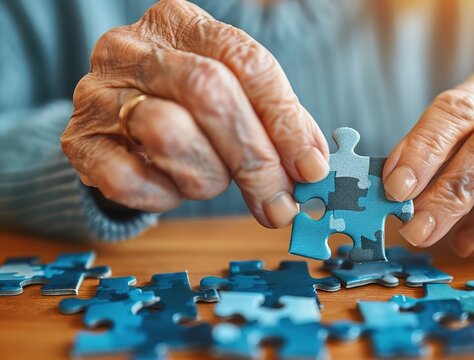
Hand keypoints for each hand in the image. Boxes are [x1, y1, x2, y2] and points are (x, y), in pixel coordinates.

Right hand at [61, 0, 328, 227]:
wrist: (119, 121)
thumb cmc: (191, 110)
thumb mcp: (239, 99)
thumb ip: (279, 124)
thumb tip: (316, 169)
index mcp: (183, 24)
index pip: (246, 61)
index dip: (284, 119)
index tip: (311, 168)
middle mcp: (134, 48)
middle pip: (209, 93)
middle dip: (255, 159)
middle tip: (280, 204)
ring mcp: (99, 92)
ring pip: (170, 134)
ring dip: (207, 176)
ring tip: (212, 182)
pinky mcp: (78, 141)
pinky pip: (128, 178)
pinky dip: (162, 196)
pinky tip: (171, 189)